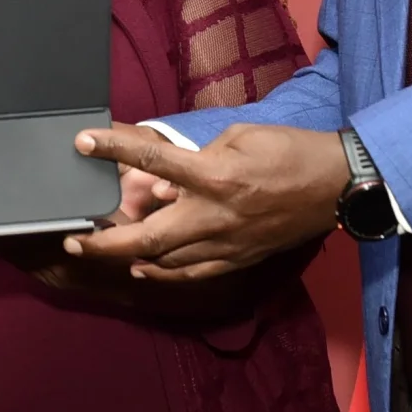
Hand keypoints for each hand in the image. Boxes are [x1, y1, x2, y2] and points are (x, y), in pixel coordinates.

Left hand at [62, 122, 347, 280]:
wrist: (337, 186)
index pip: (150, 160)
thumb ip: (196, 159)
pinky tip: (143, 268)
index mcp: (213, 176)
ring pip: (164, 262)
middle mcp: (213, 216)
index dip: (112, 149)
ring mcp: (225, 244)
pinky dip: (162, 272)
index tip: (82, 142)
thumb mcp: (238, 137)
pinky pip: (191, 274)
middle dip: (103, 241)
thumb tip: (164, 182)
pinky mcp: (238, 259)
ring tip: (99, 249)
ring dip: (127, 257)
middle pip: (145, 238)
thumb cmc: (289, 151)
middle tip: (73, 237)